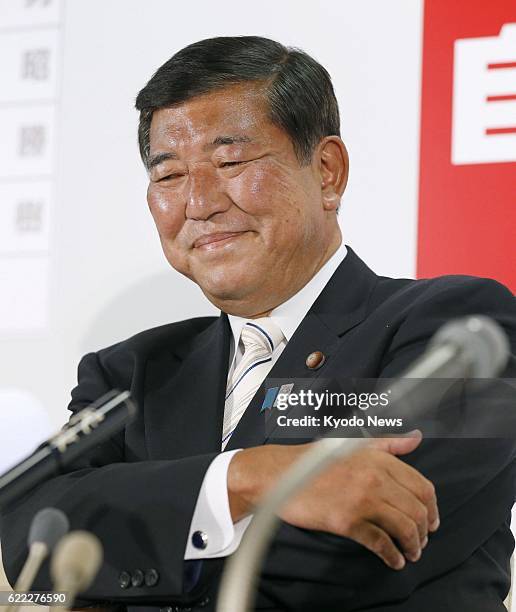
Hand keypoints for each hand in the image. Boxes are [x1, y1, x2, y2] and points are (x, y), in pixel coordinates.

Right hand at [227, 431, 438, 569]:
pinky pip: (380, 543)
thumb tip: (415, 439)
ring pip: (403, 528)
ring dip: (412, 545)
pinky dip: (392, 556)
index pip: (422, 486)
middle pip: (416, 510)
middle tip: (422, 540)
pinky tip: (393, 560)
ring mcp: (361, 500)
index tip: (431, 519)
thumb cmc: (313, 460)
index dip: (432, 507)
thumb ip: (388, 443)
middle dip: (424, 530)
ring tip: (410, 552)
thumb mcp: (354, 444)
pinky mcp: (346, 522)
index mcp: (378, 459)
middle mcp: (374, 478)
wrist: (281, 474)